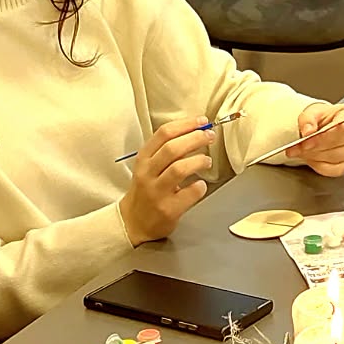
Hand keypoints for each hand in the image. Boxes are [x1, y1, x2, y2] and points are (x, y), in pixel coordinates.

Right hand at [119, 117, 214, 242]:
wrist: (133, 222)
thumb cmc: (146, 190)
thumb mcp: (148, 166)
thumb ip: (166, 151)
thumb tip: (195, 131)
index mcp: (143, 159)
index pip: (163, 134)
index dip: (185, 125)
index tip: (201, 121)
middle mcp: (147, 174)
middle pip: (172, 149)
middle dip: (195, 138)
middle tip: (209, 136)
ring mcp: (156, 192)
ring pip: (179, 169)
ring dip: (198, 161)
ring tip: (207, 161)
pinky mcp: (168, 209)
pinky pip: (189, 193)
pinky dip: (199, 186)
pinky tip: (201, 185)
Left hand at [287, 101, 343, 175]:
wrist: (325, 127)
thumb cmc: (323, 118)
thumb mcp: (312, 112)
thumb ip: (308, 119)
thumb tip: (308, 131)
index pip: (343, 126)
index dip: (324, 135)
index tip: (307, 140)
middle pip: (338, 143)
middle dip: (315, 146)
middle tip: (298, 147)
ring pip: (335, 157)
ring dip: (314, 156)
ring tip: (300, 151)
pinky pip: (333, 170)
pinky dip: (318, 165)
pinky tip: (309, 158)